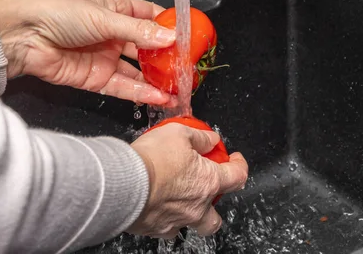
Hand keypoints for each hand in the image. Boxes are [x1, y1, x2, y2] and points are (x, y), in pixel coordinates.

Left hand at [0, 0, 175, 104]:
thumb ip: (139, 31)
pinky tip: (159, 98)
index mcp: (115, 9)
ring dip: (157, 81)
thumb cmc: (56, 13)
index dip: (170, 26)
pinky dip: (142, 94)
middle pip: (147, 47)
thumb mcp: (104, 16)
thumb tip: (170, 37)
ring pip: (138, 71)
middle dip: (167, 59)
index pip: (150, 16)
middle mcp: (113, 34)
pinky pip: (124, 87)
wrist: (22, 37)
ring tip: (179, 89)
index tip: (190, 36)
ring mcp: (105, 57)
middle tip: (188, 68)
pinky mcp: (96, 79)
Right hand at [128, 123, 248, 237]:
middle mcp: (197, 206)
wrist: (122, 183)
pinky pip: (168, 229)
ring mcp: (178, 221)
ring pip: (194, 226)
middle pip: (218, 215)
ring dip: (192, 215)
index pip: (238, 176)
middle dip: (217, 204)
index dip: (240, 165)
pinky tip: (159, 206)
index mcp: (208, 182)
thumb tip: (211, 140)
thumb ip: (200, 137)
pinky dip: (167, 219)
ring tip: (181, 201)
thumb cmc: (151, 159)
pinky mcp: (157, 229)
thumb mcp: (179, 133)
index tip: (235, 160)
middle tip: (207, 189)